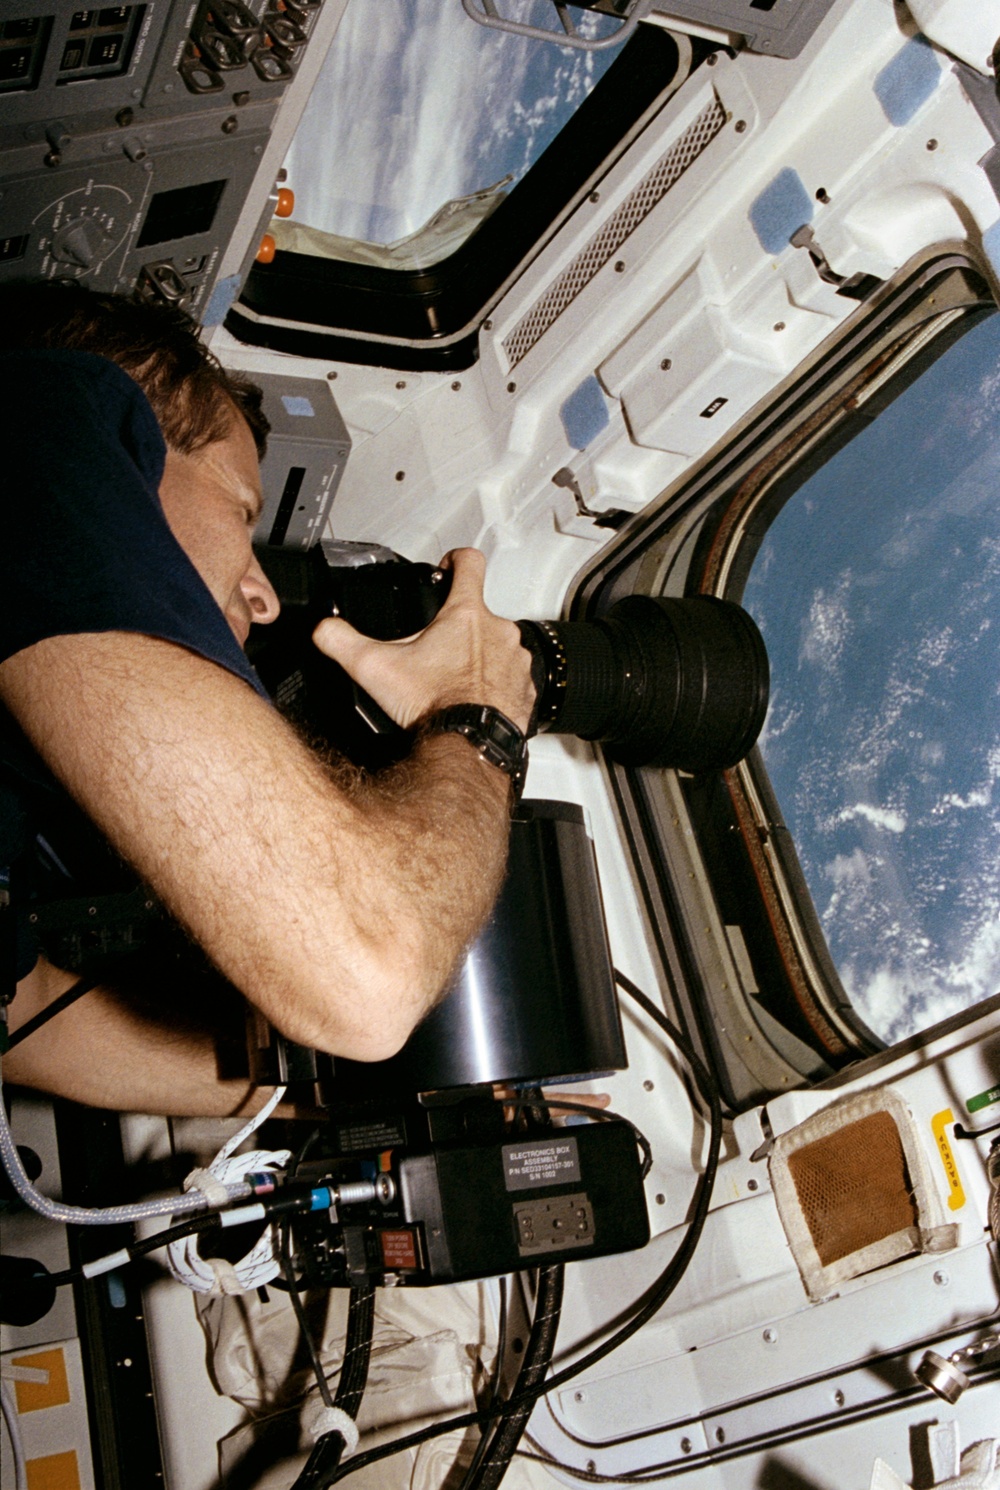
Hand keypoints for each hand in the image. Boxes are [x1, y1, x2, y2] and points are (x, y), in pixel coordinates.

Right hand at [311, 548, 535, 732]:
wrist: (469, 746)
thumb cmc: (435, 706)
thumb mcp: (374, 668)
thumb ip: (343, 641)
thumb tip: (326, 630)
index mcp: (467, 614)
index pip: (470, 561)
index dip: (454, 559)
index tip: (447, 569)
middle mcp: (499, 631)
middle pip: (478, 611)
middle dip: (457, 626)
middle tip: (435, 649)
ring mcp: (516, 660)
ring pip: (496, 645)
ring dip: (478, 656)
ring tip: (452, 677)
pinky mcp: (525, 688)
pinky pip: (510, 676)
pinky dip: (493, 684)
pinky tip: (472, 697)